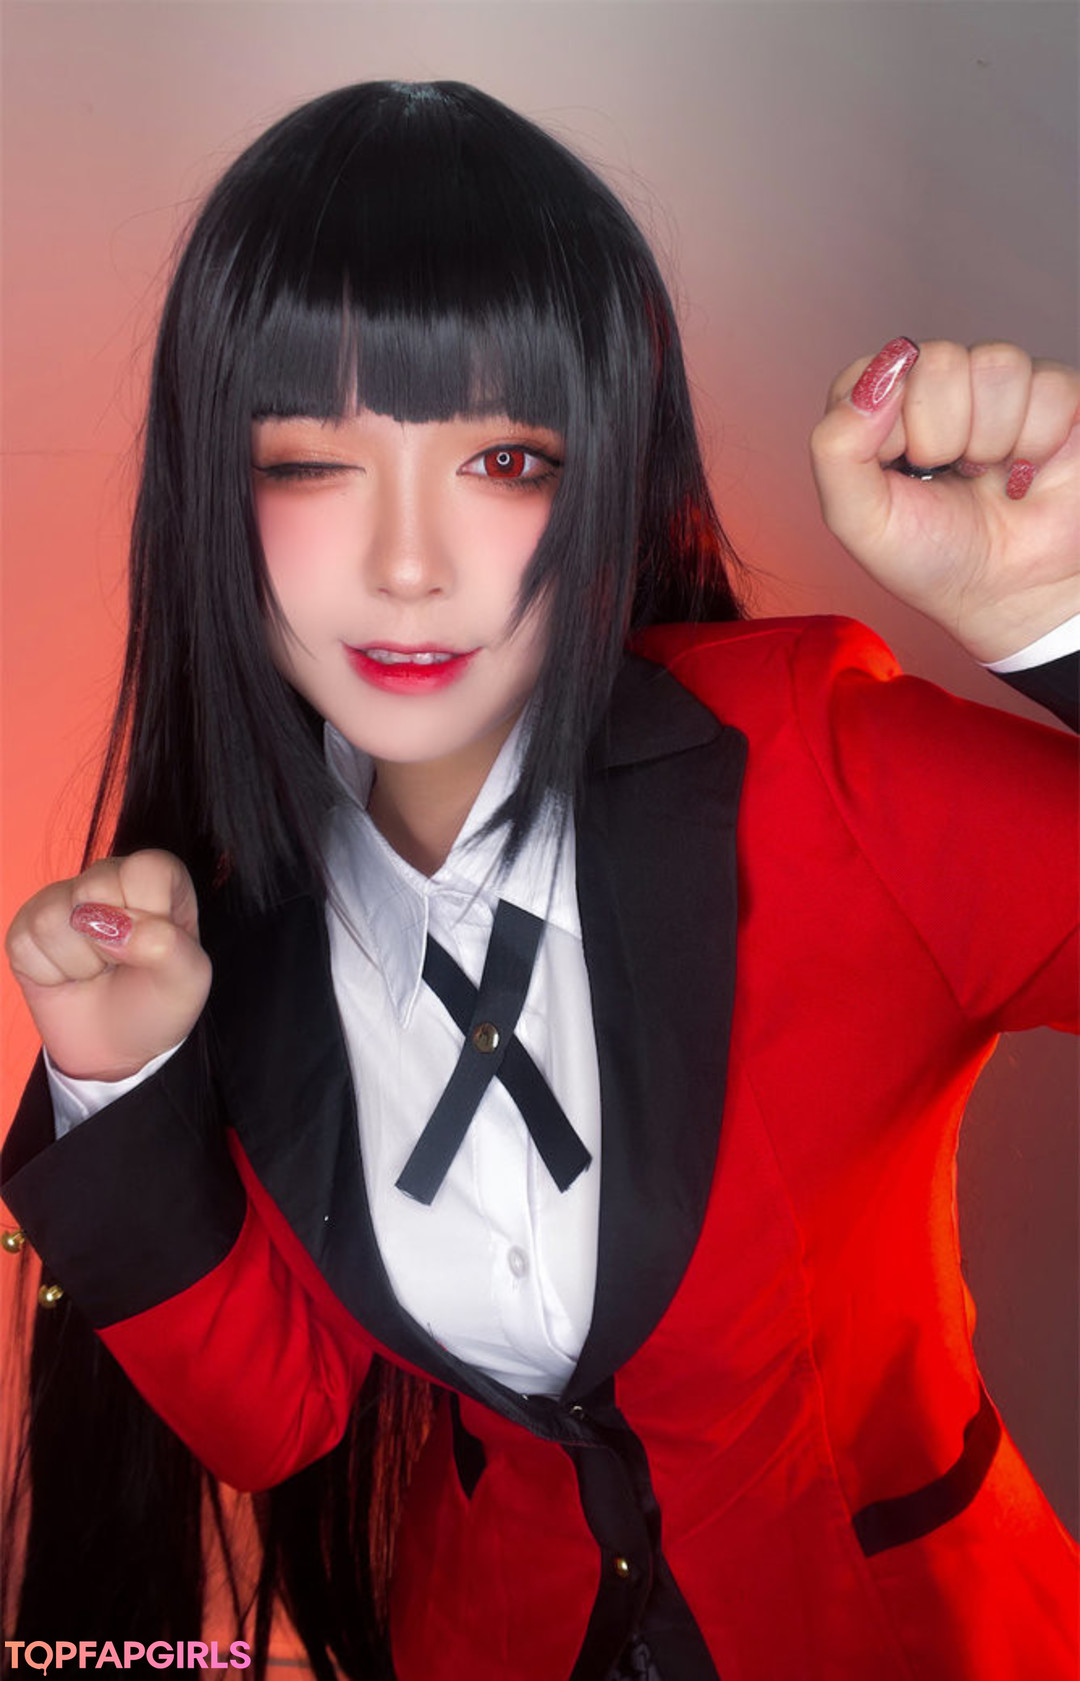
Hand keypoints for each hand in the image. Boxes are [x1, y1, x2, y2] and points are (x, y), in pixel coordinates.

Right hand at [5, 850, 211, 1080]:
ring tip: (97, 971)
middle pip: (93, 886)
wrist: (117, 1046)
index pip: (146, 869)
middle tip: (122, 963)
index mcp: (156, 879)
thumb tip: (119, 928)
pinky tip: (69, 977)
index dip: (149, 913)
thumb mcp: (186, 979)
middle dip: (110, 943)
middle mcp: (108, 878)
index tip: (153, 946)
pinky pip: (25, 943)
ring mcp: (62, 899)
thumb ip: (168, 946)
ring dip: (80, 963)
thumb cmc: (158, 1002)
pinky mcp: (26, 926)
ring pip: (53, 917)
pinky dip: (50, 974)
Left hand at [809, 338, 1079, 660]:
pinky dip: (1037, 441)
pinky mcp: (1054, 394)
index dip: (886, 428)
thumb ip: (836, 447)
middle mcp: (937, 388)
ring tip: (987, 474)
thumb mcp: (858, 520)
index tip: (899, 471)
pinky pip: (1048, 385)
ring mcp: (996, 388)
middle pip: (938, 361)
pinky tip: (1026, 468)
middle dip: (941, 436)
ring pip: (996, 364)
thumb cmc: (933, 559)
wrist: (1012, 596)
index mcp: (881, 409)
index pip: (872, 373)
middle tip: (948, 477)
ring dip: (992, 439)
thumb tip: (875, 379)